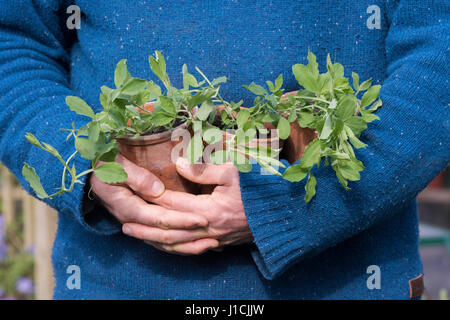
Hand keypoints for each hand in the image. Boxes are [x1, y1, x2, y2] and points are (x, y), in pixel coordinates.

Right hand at [90, 155, 218, 253]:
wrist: (89, 173)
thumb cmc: (104, 164)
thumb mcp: (115, 165)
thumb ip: (136, 176)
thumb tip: (158, 191)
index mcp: (127, 206)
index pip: (159, 218)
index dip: (181, 220)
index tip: (202, 219)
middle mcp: (131, 220)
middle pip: (163, 235)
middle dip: (188, 236)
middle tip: (212, 235)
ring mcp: (135, 224)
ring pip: (162, 242)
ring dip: (185, 246)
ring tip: (208, 245)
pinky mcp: (139, 223)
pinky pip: (159, 239)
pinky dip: (176, 244)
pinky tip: (193, 243)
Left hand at [121, 158, 252, 253]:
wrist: (280, 215)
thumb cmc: (257, 191)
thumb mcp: (232, 173)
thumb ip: (202, 170)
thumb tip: (177, 164)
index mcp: (208, 210)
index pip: (173, 203)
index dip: (152, 197)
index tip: (135, 192)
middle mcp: (207, 229)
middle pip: (169, 230)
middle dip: (145, 227)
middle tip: (124, 225)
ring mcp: (213, 240)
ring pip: (177, 245)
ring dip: (156, 241)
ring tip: (137, 237)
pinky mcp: (219, 244)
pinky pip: (190, 250)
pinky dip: (173, 249)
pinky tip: (164, 245)